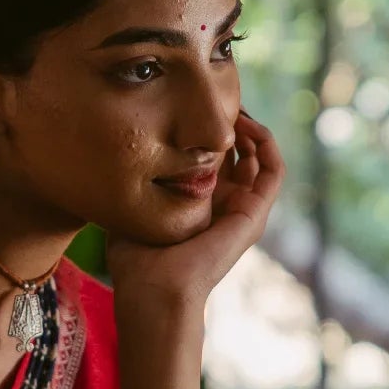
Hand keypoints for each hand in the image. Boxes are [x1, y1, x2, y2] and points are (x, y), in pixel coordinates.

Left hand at [104, 109, 285, 318]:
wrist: (155, 289)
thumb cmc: (136, 260)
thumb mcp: (133, 209)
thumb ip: (134, 183)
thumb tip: (115, 154)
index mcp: (197, 205)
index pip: (211, 158)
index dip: (206, 130)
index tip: (190, 106)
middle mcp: (223, 206)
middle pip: (238, 153)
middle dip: (229, 123)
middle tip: (216, 99)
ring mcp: (242, 210)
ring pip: (260, 158)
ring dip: (251, 128)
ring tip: (234, 107)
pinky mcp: (254, 214)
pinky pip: (273, 170)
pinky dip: (266, 143)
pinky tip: (248, 125)